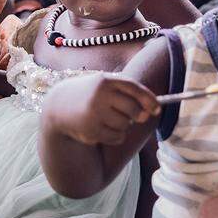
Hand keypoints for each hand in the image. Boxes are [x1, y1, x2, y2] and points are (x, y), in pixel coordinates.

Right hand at [44, 73, 158, 145]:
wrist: (59, 106)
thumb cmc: (90, 95)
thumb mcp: (104, 87)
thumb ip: (127, 94)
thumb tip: (152, 110)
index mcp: (105, 81)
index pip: (134, 88)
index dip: (149, 99)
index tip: (158, 109)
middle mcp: (99, 95)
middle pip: (134, 110)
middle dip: (138, 115)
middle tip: (134, 116)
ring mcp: (94, 113)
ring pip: (125, 125)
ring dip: (123, 125)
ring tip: (109, 120)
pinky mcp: (91, 130)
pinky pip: (117, 137)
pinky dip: (116, 136)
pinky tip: (102, 129)